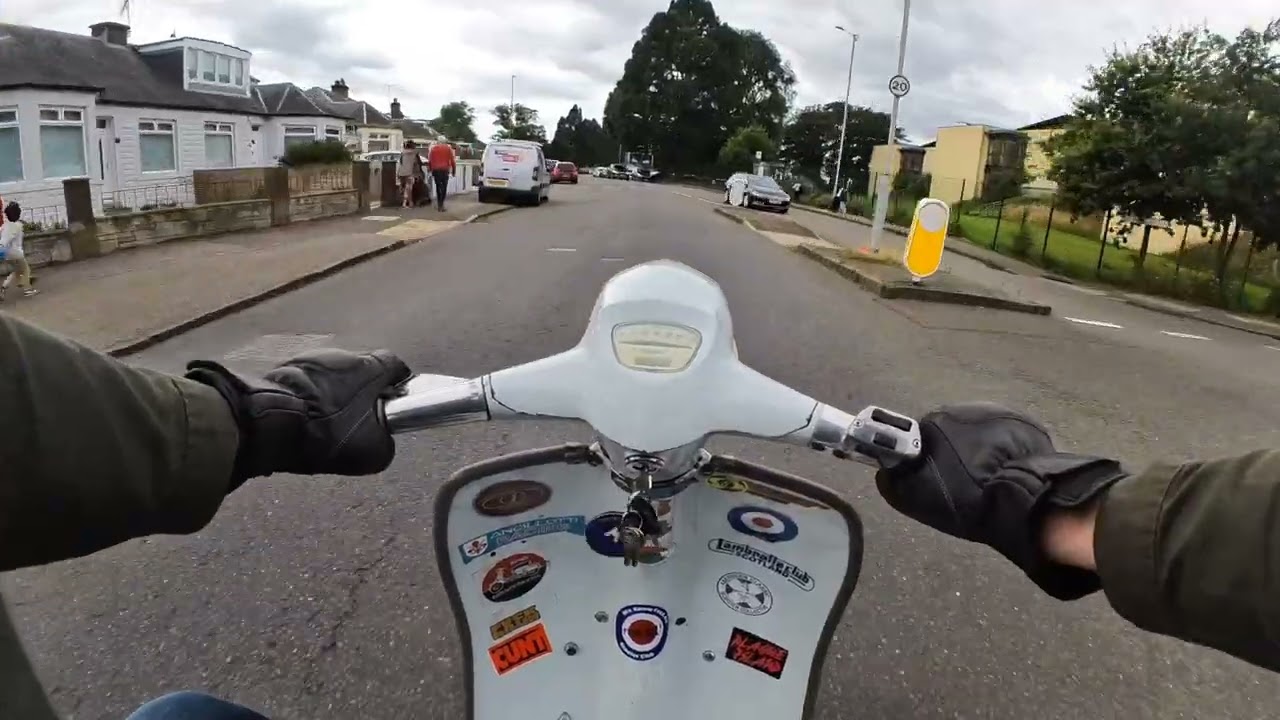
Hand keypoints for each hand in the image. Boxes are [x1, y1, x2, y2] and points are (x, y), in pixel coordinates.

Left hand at [186, 349, 410, 488]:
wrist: (268, 425)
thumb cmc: (326, 433)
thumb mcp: (372, 452)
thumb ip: (387, 442)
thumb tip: (386, 440)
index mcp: (369, 367)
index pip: (396, 365)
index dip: (398, 384)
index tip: (395, 403)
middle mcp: (341, 354)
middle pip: (361, 369)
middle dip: (363, 391)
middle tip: (360, 419)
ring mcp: (308, 358)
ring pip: (331, 375)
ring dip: (333, 393)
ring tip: (327, 422)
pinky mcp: (282, 368)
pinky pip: (305, 382)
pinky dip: (309, 396)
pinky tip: (303, 419)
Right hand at [874, 402, 1125, 599]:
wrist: (1021, 499)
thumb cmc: (965, 501)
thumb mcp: (915, 499)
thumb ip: (893, 481)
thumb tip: (884, 472)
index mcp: (934, 423)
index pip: (922, 435)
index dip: (926, 455)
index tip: (935, 475)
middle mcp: (964, 409)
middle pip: (953, 429)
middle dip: (956, 449)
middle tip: (965, 480)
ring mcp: (998, 413)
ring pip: (982, 431)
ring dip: (983, 448)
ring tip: (992, 478)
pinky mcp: (1027, 422)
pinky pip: (1008, 435)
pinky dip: (1007, 450)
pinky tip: (1011, 473)